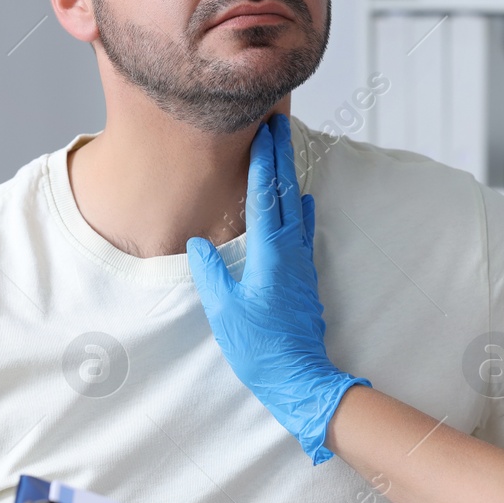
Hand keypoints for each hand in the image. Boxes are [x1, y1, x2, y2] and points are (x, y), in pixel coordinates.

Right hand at [187, 114, 369, 463]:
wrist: (300, 378)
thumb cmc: (260, 348)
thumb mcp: (225, 311)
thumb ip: (211, 273)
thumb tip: (199, 243)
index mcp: (270, 254)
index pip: (266, 196)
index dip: (264, 161)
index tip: (264, 130)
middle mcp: (291, 251)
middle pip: (287, 193)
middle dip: (281, 157)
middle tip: (277, 124)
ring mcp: (302, 263)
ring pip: (296, 208)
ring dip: (290, 177)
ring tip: (285, 152)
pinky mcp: (304, 277)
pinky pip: (302, 230)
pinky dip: (299, 209)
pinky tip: (303, 202)